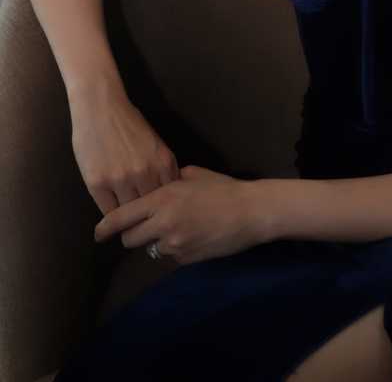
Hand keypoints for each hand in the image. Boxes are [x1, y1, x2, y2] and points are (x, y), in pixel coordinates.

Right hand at [70, 91, 179, 214]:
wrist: (101, 107)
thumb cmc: (129, 122)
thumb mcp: (155, 144)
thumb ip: (160, 167)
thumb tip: (165, 192)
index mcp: (163, 162)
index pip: (169, 198)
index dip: (164, 209)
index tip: (160, 216)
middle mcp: (145, 173)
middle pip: (151, 208)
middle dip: (148, 217)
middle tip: (144, 225)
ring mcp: (121, 180)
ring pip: (130, 213)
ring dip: (129, 219)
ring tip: (128, 224)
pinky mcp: (98, 184)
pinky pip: (108, 211)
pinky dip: (112, 214)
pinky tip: (113, 214)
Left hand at [93, 165, 275, 264]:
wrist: (250, 212)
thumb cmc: (223, 188)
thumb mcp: (193, 175)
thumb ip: (168, 181)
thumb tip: (154, 185)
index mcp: (162, 198)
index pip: (121, 217)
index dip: (105, 227)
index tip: (97, 233)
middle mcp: (162, 223)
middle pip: (129, 239)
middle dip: (132, 235)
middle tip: (142, 228)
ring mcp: (173, 244)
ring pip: (150, 249)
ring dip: (156, 241)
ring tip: (177, 228)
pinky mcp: (185, 259)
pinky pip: (170, 256)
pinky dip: (175, 248)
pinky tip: (193, 235)